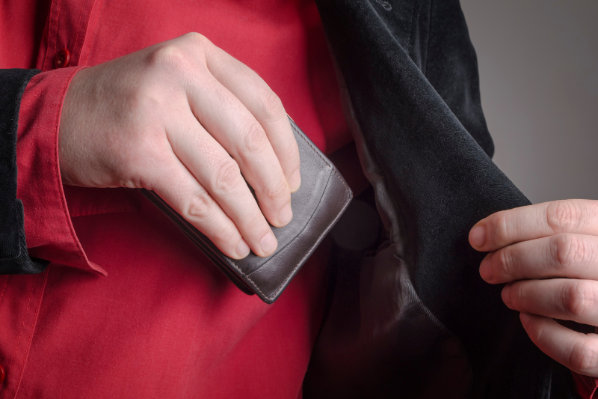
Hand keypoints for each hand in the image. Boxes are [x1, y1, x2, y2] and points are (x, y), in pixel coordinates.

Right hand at [59, 33, 300, 259]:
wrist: (57, 116)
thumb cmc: (130, 107)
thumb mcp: (179, 85)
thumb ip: (222, 107)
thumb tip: (275, 168)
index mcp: (199, 53)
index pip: (265, 102)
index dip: (287, 150)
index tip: (294, 182)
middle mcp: (180, 73)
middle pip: (250, 141)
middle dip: (273, 189)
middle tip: (283, 217)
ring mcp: (157, 110)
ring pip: (224, 176)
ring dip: (249, 218)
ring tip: (263, 241)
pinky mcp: (138, 151)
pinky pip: (194, 199)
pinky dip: (219, 228)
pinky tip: (233, 244)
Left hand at [469, 200, 597, 376]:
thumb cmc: (591, 271)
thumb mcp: (581, 240)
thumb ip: (547, 235)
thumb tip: (488, 235)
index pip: (561, 217)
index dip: (510, 225)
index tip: (478, 237)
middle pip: (564, 252)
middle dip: (512, 260)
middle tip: (489, 270)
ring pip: (572, 297)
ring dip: (527, 295)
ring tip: (509, 295)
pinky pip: (579, 349)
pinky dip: (545, 335)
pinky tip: (528, 321)